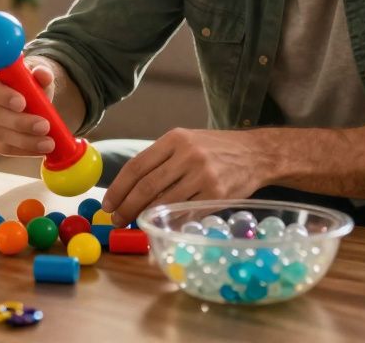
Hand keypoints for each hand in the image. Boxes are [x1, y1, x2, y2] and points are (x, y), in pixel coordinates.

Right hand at [0, 64, 56, 156]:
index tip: (22, 103)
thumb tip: (42, 74)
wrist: (28, 97)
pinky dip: (22, 150)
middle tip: (44, 126)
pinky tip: (39, 150)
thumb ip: (42, 72)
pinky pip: (1, 147)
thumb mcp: (38, 75)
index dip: (1, 95)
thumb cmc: (30, 83)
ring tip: (48, 142)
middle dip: (19, 122)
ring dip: (25, 140)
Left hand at [101, 128, 268, 226]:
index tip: (108, 203)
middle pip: (146, 187)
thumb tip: (127, 187)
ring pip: (164, 203)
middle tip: (116, 219)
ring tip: (135, 223)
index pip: (137, 166)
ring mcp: (204, 176)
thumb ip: (160, 159)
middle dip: (127, 207)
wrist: (256, 154)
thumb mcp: (186, 141)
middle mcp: (188, 155)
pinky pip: (185, 214)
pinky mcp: (216, 195)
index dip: (118, 188)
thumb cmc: (214, 149)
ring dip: (145, 217)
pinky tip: (161, 225)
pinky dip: (169, 222)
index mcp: (175, 139)